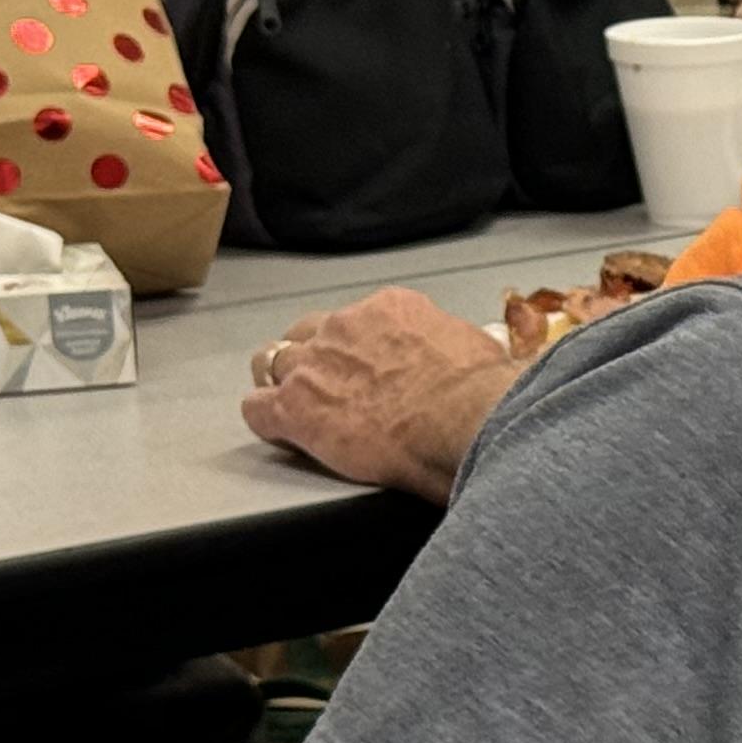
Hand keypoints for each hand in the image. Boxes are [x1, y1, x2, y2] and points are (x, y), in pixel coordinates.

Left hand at [239, 288, 520, 504]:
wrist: (468, 421)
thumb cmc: (484, 395)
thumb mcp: (480, 350)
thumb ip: (457, 348)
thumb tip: (473, 357)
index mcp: (392, 309)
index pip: (357, 320)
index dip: (358, 348)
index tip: (370, 369)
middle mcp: (346, 327)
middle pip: (307, 334)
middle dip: (313, 358)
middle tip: (329, 387)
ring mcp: (316, 365)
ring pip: (271, 362)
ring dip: (280, 383)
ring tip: (291, 405)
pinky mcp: (296, 407)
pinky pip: (257, 409)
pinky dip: (267, 421)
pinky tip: (281, 433)